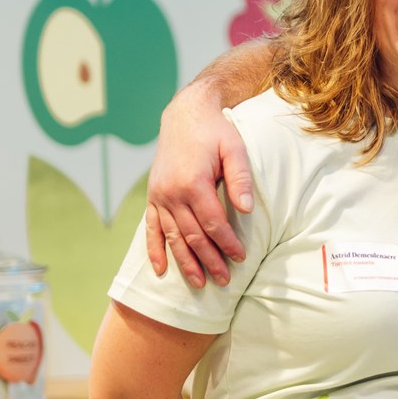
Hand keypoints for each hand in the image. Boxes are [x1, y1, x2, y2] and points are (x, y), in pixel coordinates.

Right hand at [144, 86, 253, 286]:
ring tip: (199, 283)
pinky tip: (160, 270)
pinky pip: (151, 228)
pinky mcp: (153, 196)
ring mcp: (159, 196)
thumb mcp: (234, 148)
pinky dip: (154, 250)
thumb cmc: (214, 132)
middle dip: (209, 260)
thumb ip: (240, 178)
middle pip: (192, 236)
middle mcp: (171, 193)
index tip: (240, 258)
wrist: (185, 115)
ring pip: (172, 237)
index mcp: (193, 183)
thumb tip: (246, 209)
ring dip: (185, 262)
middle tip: (224, 280)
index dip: (227, 243)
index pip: (213, 224)